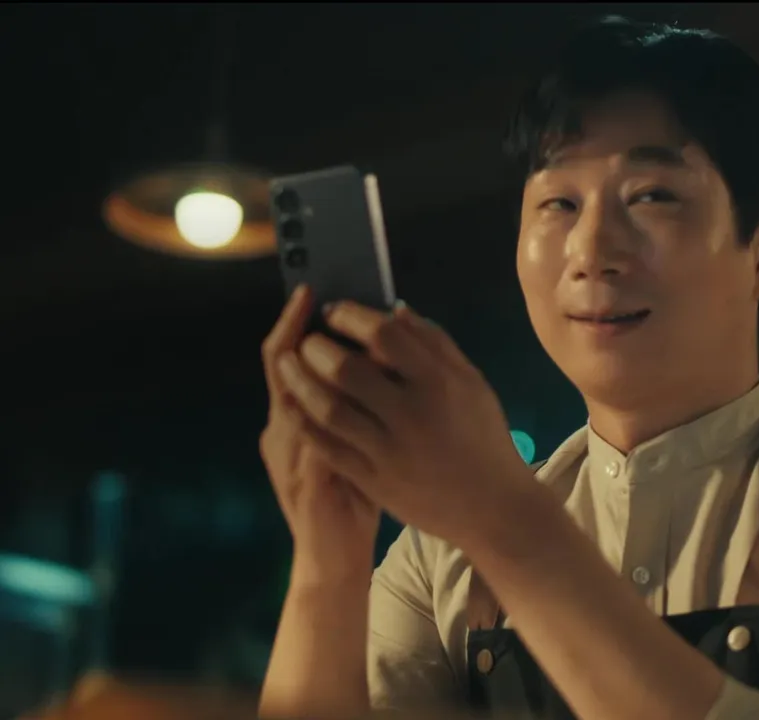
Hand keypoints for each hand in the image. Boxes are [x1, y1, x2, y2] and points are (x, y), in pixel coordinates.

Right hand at [259, 286, 380, 583]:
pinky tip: (346, 395)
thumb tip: (374, 341)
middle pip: (279, 372)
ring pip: (289, 404)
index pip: (286, 358)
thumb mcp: (348, 435)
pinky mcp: (307, 487)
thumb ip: (353, 393)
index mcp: (291, 418)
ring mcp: (289, 459)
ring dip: (307, 370)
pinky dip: (327, 419)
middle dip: (294, 333)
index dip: (294, 323)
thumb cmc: (349, 490)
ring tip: (323, 335)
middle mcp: (281, 433)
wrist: (334, 555)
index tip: (311, 287)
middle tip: (312, 296)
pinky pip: (313, 447)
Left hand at [274, 300, 529, 545]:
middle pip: (346, 369)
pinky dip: (302, 420)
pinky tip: (293, 404)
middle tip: (308, 341)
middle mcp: (412, 413)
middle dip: (316, 347)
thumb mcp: (472, 383)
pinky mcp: (373, 480)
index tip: (334, 312)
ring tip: (289, 365)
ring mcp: (388, 450)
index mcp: (439, 383)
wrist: (492, 507)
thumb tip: (394, 310)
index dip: (351, 316)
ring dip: (299, 381)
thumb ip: (436, 344)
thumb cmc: (484, 438)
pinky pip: (326, 445)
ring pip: (327, 408)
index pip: (384, 335)